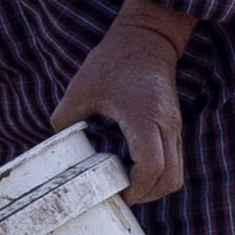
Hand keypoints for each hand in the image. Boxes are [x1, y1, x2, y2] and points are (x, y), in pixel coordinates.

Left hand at [49, 0, 197, 202]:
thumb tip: (58, 145)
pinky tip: (132, 169)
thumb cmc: (114, 61)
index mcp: (144, 117)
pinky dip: (157, 174)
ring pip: (176, 173)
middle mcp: (166, 126)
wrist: (147, 39)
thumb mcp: (80, 88)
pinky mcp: (174, 126)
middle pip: (169, 179)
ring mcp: (174, 127)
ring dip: (153, 187)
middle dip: (145, 195)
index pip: (152, 166)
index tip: (117, 193)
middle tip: (118, 196)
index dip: (136, 188)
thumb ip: (65, 119)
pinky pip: (174, 161)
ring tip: (124, 186)